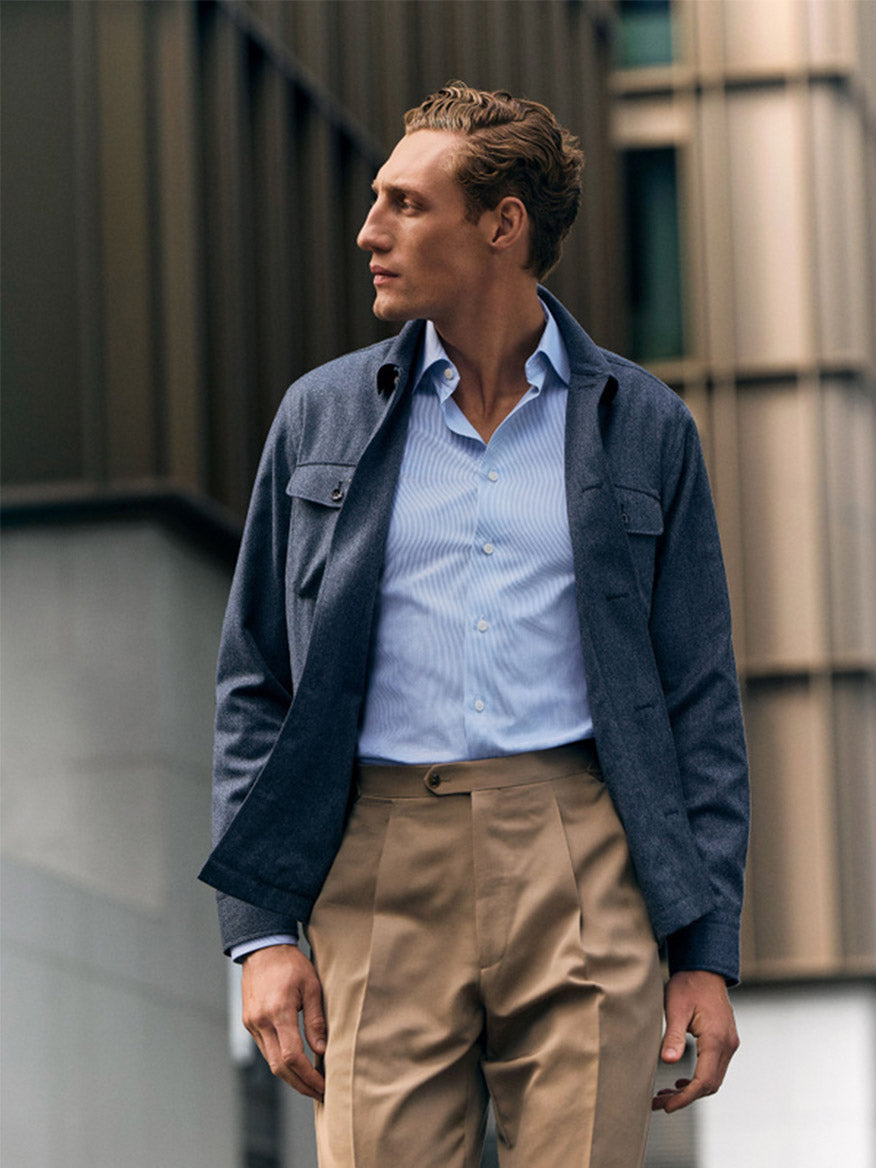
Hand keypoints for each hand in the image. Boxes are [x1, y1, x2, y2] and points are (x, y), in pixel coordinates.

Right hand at [241, 944, 325, 1099]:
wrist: (263, 948)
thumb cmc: (291, 964)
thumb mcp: (311, 986)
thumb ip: (316, 1020)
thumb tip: (321, 1051)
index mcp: (278, 1012)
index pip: (292, 1056)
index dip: (308, 1076)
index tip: (323, 1085)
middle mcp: (261, 1022)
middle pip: (278, 1067)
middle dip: (300, 1084)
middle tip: (319, 1093)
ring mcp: (252, 1023)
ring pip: (269, 1061)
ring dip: (290, 1076)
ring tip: (310, 1082)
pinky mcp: (249, 1022)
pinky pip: (264, 1049)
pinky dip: (279, 1061)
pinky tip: (295, 1064)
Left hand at [652, 969, 738, 1112]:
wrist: (704, 968)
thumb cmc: (688, 984)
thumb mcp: (676, 1007)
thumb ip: (673, 1035)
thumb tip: (669, 1062)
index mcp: (716, 1039)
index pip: (704, 1081)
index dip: (685, 1097)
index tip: (666, 1106)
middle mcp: (727, 1044)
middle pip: (710, 1084)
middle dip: (685, 1098)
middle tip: (660, 1103)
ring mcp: (729, 1043)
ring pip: (713, 1078)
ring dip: (692, 1090)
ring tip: (666, 1095)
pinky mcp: (725, 1040)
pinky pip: (715, 1068)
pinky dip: (699, 1079)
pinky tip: (681, 1081)